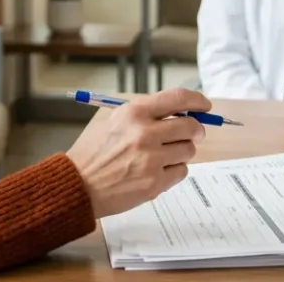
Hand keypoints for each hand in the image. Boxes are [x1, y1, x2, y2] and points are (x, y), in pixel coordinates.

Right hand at [65, 88, 210, 217]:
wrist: (79, 185)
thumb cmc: (95, 153)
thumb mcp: (115, 121)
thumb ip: (147, 115)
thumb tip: (183, 112)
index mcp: (134, 113)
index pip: (178, 98)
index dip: (197, 101)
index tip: (205, 106)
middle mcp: (145, 133)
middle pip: (191, 126)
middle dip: (196, 130)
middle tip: (191, 134)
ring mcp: (151, 159)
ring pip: (189, 150)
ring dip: (182, 152)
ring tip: (163, 156)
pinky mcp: (155, 183)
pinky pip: (181, 171)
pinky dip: (174, 171)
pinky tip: (157, 171)